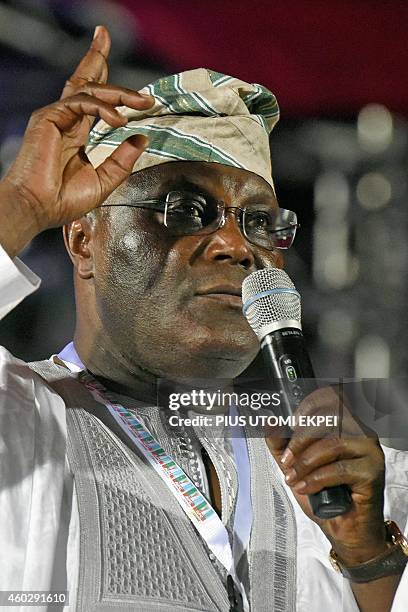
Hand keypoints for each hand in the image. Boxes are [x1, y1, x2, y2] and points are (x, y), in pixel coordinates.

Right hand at [0, 25, 152, 255]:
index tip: (119, 67)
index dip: (104, 79)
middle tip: (109, 38)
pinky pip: (82, 102)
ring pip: (89, 89)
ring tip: (143, 102)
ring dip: (119, 92)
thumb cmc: (62, 200)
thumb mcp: (103, 181)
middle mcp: (65, 121)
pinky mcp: (49, 117)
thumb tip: (141, 138)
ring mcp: (55, 117)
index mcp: (75, 134)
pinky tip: (118, 119)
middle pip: (84, 80)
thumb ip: (122, 160)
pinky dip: (103, 108)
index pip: (92, 99)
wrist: (38, 208)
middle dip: (98, 56)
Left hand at [266, 385, 387, 564]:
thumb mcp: (294, 465)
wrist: (345, 531)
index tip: (291, 423)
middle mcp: (361, 433)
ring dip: (306, 462)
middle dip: (300, 440)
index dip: (309, 406)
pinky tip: (306, 488)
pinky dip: (316, 479)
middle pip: (329, 419)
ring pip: (332, 443)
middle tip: (288, 459)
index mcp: (345, 425)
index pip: (331, 398)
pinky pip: (339, 468)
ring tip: (294, 477)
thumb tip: (268, 421)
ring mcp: (370, 451)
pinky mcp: (373, 472)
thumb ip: (280, 442)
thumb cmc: (325, 496)